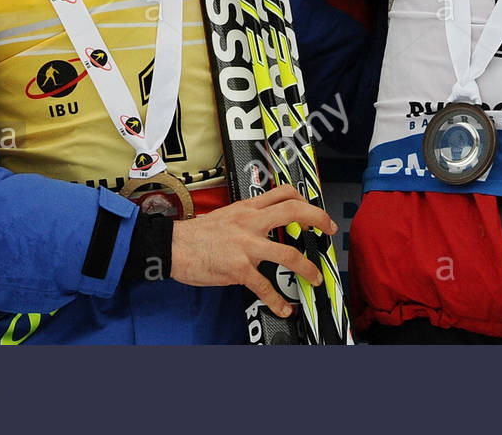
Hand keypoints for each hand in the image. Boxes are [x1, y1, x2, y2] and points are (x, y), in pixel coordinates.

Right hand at [170, 184, 335, 316]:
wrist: (172, 246)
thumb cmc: (195, 235)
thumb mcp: (226, 216)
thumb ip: (247, 218)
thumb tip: (266, 225)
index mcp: (247, 208)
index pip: (283, 193)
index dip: (305, 200)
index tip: (314, 212)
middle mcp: (250, 222)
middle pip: (293, 211)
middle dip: (318, 219)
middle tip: (328, 230)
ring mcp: (245, 246)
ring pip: (288, 253)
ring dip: (307, 268)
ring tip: (314, 277)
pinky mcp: (238, 269)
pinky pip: (265, 287)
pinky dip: (278, 301)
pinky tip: (283, 308)